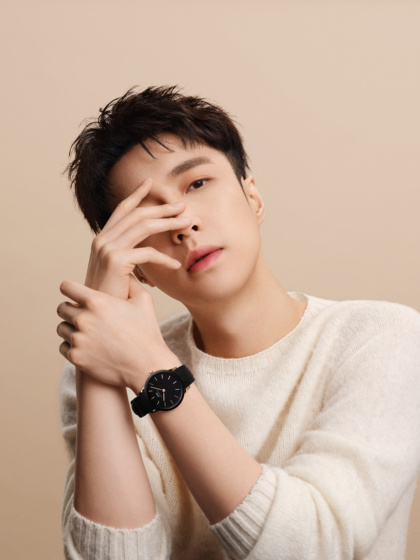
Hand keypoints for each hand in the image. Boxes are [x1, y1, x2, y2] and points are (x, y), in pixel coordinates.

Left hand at [56, 276, 180, 391]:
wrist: (147, 366)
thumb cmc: (147, 332)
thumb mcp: (143, 301)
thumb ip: (130, 283)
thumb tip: (125, 272)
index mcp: (97, 302)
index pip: (66, 287)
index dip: (70, 289)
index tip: (74, 294)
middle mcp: (84, 318)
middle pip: (61, 308)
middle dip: (71, 310)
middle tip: (84, 316)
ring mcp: (78, 339)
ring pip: (61, 328)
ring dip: (71, 329)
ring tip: (87, 333)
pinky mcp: (75, 357)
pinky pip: (63, 346)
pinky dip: (73, 347)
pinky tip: (88, 347)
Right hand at [85, 177, 190, 298]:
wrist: (95, 314)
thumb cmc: (111, 295)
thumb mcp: (119, 270)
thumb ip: (129, 254)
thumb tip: (148, 249)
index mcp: (103, 238)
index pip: (122, 210)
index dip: (136, 194)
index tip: (151, 182)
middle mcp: (103, 239)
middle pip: (138, 215)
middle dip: (162, 208)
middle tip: (182, 206)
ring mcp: (108, 248)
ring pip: (144, 227)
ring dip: (169, 223)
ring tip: (187, 224)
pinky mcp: (116, 261)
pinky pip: (148, 253)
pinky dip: (165, 259)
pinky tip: (177, 266)